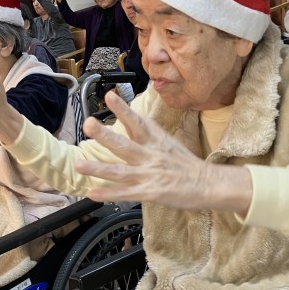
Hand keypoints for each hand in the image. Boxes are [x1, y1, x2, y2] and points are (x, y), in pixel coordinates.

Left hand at [76, 92, 251, 214]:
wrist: (209, 184)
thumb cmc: (187, 165)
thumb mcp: (168, 143)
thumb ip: (147, 135)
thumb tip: (129, 121)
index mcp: (156, 140)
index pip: (138, 121)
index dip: (123, 108)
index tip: (110, 95)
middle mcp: (150, 155)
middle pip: (124, 143)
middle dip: (105, 134)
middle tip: (88, 123)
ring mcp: (149, 174)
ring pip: (119, 170)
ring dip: (97, 168)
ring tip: (79, 164)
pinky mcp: (150, 192)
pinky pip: (125, 194)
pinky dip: (108, 194)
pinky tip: (92, 193)